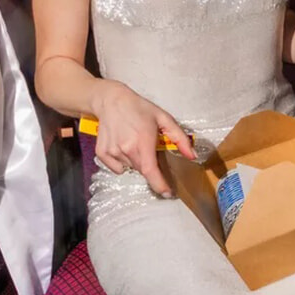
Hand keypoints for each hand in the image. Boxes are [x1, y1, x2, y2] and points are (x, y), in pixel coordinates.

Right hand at [91, 81, 195, 197]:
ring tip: (134, 141)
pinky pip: (117, 167)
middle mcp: (126, 148)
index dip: (159, 184)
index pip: (150, 170)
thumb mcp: (163, 118)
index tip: (168, 193)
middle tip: (148, 147)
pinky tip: (123, 145)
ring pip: (130, 167)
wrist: (110, 101)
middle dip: (149, 164)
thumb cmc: (139, 108)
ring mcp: (112, 152)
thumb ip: (179, 138)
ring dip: (136, 160)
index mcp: (142, 140)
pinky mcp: (102, 153)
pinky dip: (122, 162)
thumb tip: (192, 155)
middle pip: (143, 169)